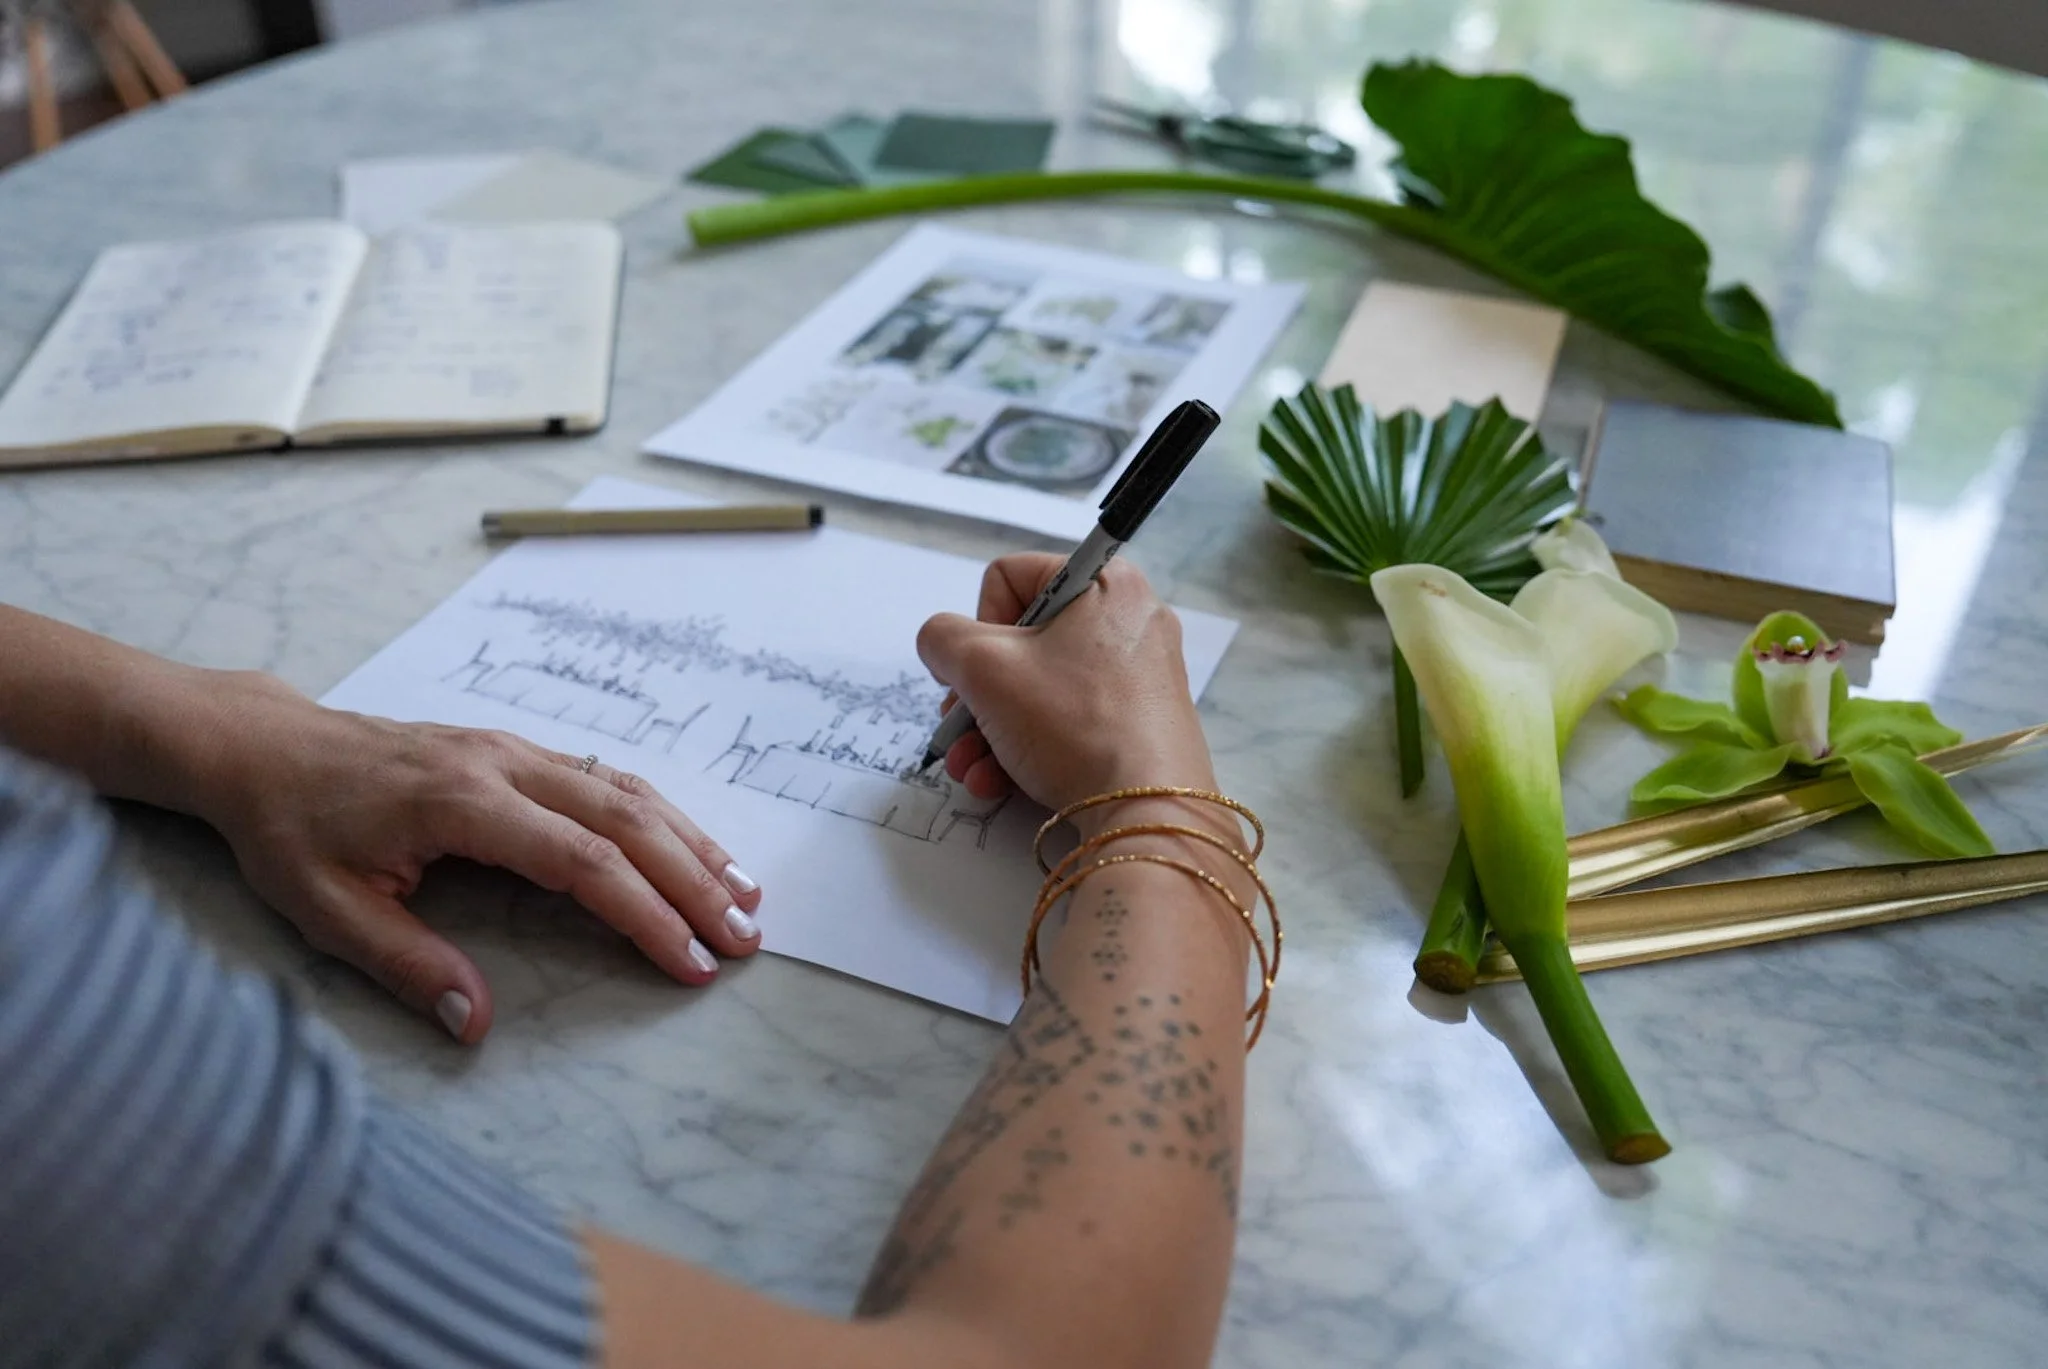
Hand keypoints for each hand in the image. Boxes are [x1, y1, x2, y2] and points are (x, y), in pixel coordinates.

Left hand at [184, 674, 762, 1041]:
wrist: (266, 748)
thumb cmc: (291, 830)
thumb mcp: (326, 909)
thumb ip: (407, 965)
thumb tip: (476, 1024)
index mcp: (461, 802)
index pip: (580, 861)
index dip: (644, 913)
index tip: (690, 962)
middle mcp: (504, 764)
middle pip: (626, 819)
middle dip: (694, 881)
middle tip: (746, 939)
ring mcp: (516, 750)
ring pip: (628, 791)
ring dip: (693, 843)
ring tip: (747, 897)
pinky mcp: (519, 752)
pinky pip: (609, 781)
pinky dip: (664, 818)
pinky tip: (695, 850)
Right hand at [915, 555, 1215, 817]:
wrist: (1146, 811)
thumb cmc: (1072, 723)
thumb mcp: (984, 668)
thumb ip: (943, 639)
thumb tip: (945, 646)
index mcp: (1105, 581)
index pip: (1009, 578)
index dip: (978, 627)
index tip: (977, 671)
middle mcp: (1129, 620)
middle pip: (1020, 641)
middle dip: (976, 694)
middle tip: (959, 728)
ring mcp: (1139, 674)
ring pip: (1038, 688)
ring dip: (990, 730)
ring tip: (972, 770)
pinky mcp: (1140, 723)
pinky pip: (1068, 720)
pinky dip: (1028, 747)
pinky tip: (999, 783)